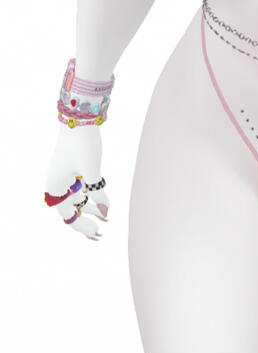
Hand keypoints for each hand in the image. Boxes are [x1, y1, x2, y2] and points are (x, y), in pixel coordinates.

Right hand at [43, 123, 109, 239]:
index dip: (82, 226)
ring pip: (76, 200)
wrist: (79, 119)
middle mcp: (57, 184)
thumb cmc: (82, 144)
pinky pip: (79, 190)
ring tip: (106, 219)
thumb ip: (98, 194)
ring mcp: (64, 177)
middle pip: (70, 210)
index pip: (68, 216)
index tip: (98, 233)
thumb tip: (105, 213)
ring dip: (89, 209)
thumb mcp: (92, 171)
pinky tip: (102, 203)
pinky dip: (90, 197)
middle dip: (85, 221)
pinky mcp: (72, 170)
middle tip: (101, 233)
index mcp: (56, 187)